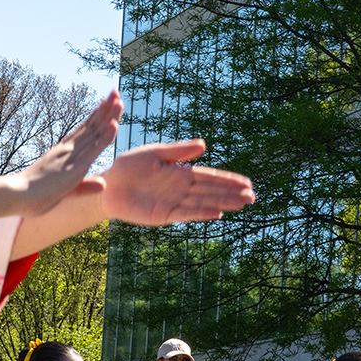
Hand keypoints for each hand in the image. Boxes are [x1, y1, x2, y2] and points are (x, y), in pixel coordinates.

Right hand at [16, 92, 122, 215]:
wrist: (17, 195)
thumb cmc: (35, 196)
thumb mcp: (67, 191)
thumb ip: (86, 187)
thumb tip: (104, 184)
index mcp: (65, 152)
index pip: (85, 130)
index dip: (97, 115)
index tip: (107, 102)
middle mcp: (69, 149)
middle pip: (93, 125)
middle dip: (106, 108)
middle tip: (116, 91)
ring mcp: (73, 155)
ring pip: (96, 132)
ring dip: (109, 114)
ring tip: (118, 97)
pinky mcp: (76, 166)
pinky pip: (94, 148)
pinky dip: (106, 135)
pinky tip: (115, 123)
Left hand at [95, 139, 254, 224]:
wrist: (107, 185)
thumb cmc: (128, 167)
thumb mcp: (155, 153)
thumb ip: (178, 152)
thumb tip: (204, 145)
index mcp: (181, 172)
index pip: (210, 176)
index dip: (229, 180)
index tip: (247, 182)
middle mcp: (181, 189)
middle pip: (211, 191)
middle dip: (232, 193)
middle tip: (253, 196)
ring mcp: (174, 203)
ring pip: (203, 203)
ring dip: (222, 203)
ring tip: (242, 204)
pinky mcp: (163, 215)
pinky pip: (186, 214)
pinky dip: (201, 213)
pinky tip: (217, 213)